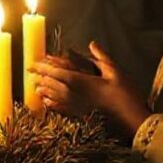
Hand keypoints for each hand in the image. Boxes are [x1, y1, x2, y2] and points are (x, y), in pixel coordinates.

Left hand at [31, 41, 149, 136]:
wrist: (131, 119)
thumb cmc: (124, 93)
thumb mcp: (115, 71)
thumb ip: (101, 57)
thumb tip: (92, 44)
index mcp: (80, 81)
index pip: (57, 71)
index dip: (44, 67)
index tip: (35, 62)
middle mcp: (74, 93)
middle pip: (52, 83)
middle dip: (41, 76)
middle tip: (32, 72)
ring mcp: (76, 105)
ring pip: (54, 96)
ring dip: (44, 90)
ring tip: (36, 87)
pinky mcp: (81, 115)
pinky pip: (61, 109)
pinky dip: (52, 104)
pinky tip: (47, 102)